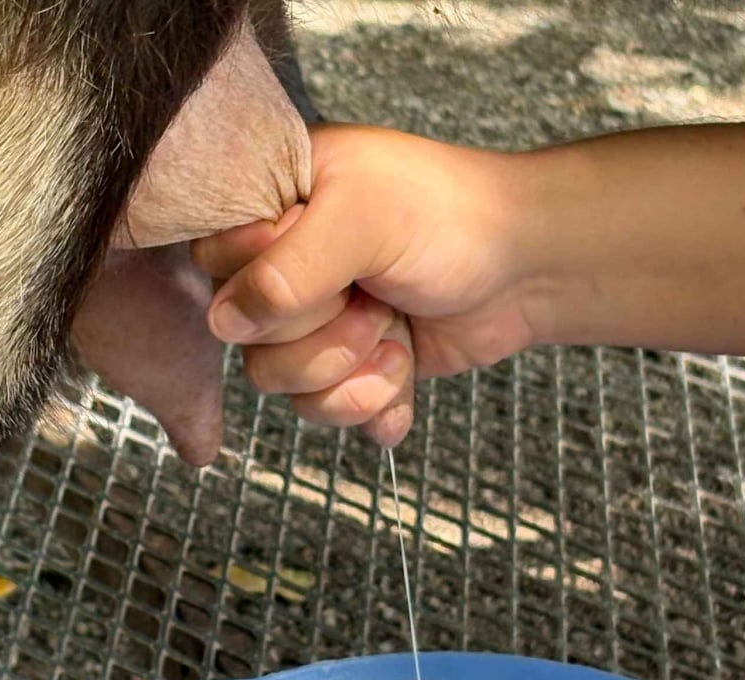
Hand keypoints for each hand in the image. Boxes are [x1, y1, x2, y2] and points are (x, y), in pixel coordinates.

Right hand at [192, 124, 539, 442]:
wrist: (530, 268)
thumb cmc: (450, 218)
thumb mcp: (363, 219)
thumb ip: (288, 268)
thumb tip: (226, 322)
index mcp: (276, 203)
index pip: (215, 260)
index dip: (264, 280)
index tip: (323, 257)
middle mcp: (286, 262)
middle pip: (242, 334)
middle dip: (318, 333)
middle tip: (374, 299)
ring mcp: (316, 319)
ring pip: (277, 383)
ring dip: (347, 373)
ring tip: (396, 337)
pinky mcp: (350, 367)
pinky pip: (325, 412)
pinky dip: (372, 405)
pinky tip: (405, 375)